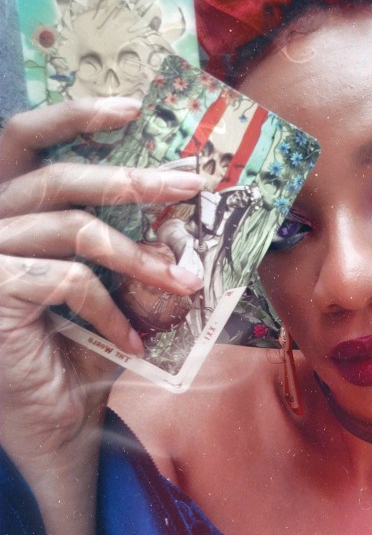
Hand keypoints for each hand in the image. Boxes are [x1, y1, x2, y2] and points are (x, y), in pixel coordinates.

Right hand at [0, 97, 204, 534]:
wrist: (44, 427)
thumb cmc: (74, 357)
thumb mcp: (111, 295)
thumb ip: (133, 254)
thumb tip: (188, 224)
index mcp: (11, 214)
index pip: (25, 141)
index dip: (74, 114)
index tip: (134, 107)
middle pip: (60, 177)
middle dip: (134, 177)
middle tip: (191, 182)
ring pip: (74, 228)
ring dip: (139, 256)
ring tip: (184, 283)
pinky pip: (69, 280)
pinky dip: (111, 309)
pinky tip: (132, 343)